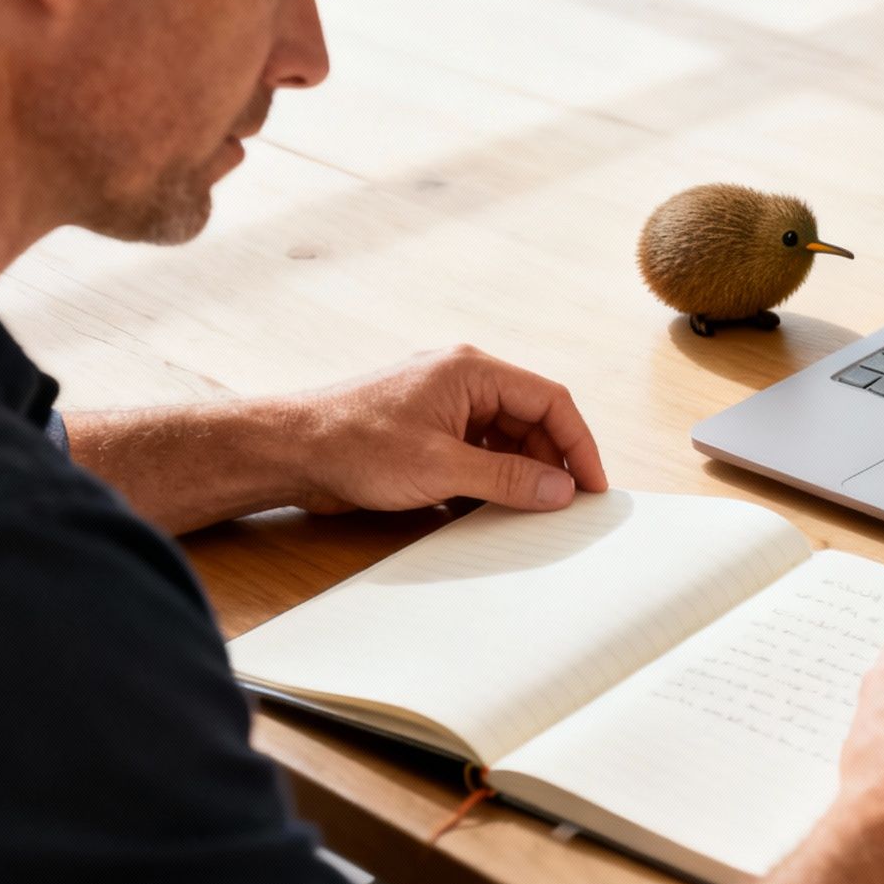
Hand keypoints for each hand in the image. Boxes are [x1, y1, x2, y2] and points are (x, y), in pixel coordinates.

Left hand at [288, 345, 608, 513]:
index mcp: (472, 371)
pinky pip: (476, 452)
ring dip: (519, 474)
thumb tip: (560, 490)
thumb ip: (506, 479)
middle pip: (531, 419)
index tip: (593, 486)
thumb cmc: (355, 444)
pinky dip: (489, 479)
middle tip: (562, 507)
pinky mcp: (426, 432)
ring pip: (504, 439)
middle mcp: (463, 380)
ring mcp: (444, 406)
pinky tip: (489, 507)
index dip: (579, 443)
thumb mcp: (440, 468)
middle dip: (550, 463)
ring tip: (528, 511)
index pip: (550, 400)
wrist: (289, 450)